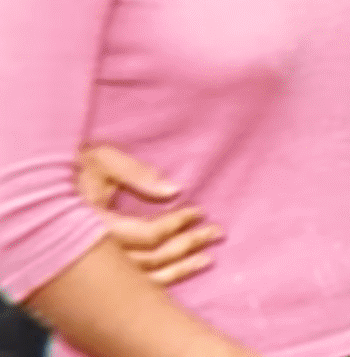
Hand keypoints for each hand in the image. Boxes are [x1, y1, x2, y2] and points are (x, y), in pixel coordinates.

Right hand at [76, 144, 219, 286]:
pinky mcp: (98, 271)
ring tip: (207, 258)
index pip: (146, 235)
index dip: (176, 224)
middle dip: (187, 247)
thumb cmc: (71, 167)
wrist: (37, 191)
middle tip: (216, 233)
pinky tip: (182, 272)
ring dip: (179, 268)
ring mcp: (95, 267)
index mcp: (94, 226)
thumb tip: (174, 191)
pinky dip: (161, 280)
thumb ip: (137, 175)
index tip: (198, 211)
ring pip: (143, 277)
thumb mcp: (101, 160)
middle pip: (150, 260)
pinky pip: (133, 284)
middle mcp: (93, 253)